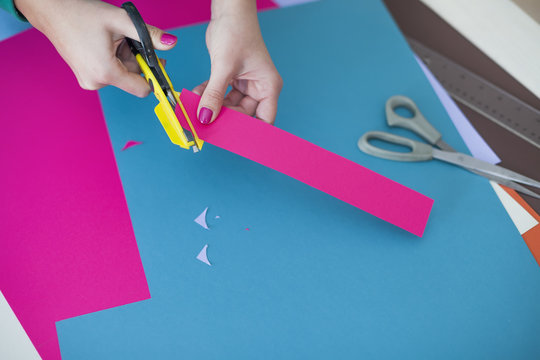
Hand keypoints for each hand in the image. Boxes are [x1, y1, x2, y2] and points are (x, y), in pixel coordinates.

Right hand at [15, 0, 177, 96]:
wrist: (50, 10)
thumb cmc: (81, 13)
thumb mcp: (120, 20)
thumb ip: (149, 35)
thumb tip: (172, 43)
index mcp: (106, 72)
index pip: (143, 89)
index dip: (153, 76)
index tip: (157, 61)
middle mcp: (96, 82)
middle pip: (133, 79)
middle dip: (137, 60)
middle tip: (130, 39)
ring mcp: (89, 81)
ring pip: (122, 74)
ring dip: (125, 58)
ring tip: (113, 38)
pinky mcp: (85, 77)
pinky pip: (110, 72)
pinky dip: (114, 59)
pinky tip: (105, 43)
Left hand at [193, 0, 282, 124]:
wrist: (229, 10)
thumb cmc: (237, 32)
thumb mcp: (224, 67)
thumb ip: (215, 94)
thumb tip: (205, 117)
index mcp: (268, 87)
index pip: (264, 120)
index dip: (250, 132)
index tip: (232, 139)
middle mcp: (259, 88)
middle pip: (243, 115)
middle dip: (225, 119)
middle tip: (207, 124)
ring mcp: (245, 84)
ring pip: (229, 106)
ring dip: (213, 106)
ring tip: (197, 106)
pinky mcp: (232, 78)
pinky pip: (220, 94)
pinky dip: (209, 95)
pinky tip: (197, 94)